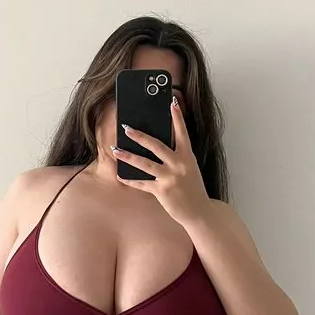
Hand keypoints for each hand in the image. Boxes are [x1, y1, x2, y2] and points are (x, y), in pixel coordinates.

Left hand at [113, 96, 211, 227]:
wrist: (199, 211)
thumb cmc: (193, 188)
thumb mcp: (189, 168)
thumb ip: (176, 157)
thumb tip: (156, 145)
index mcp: (188, 157)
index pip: (183, 133)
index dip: (177, 117)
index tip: (171, 103)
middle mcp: (179, 165)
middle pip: (157, 146)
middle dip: (139, 136)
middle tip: (126, 127)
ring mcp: (170, 178)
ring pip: (145, 164)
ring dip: (128, 156)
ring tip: (115, 150)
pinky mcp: (162, 191)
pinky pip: (142, 184)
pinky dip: (130, 180)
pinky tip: (120, 176)